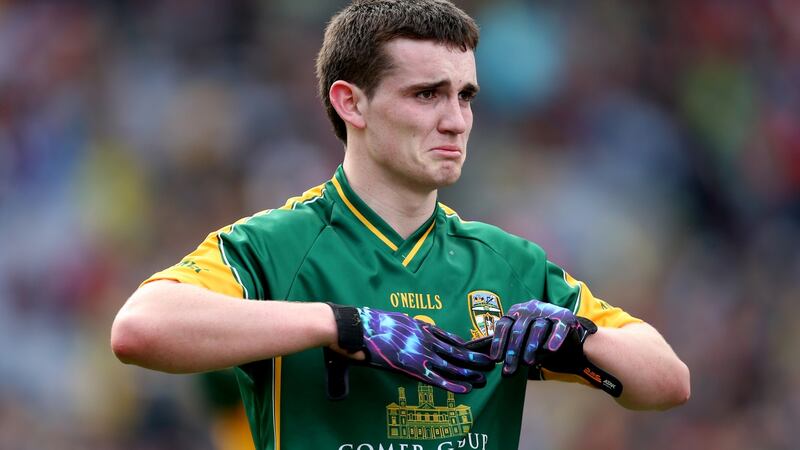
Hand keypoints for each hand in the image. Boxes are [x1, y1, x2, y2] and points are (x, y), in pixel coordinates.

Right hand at [326, 304, 492, 397]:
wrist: (358, 327)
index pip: (448, 337)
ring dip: (469, 372)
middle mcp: (425, 339)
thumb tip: (407, 328)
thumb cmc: (369, 324)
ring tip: (485, 377)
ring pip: (452, 364)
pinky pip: (437, 378)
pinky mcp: (412, 366)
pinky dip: (452, 384)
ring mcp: (420, 352)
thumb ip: (403, 326)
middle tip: (490, 363)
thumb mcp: (392, 320)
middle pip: (456, 350)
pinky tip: (466, 389)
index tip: (476, 348)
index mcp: (420, 327)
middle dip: (474, 358)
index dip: (464, 344)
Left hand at [489, 299, 596, 376]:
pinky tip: (550, 349)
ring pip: (537, 328)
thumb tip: (479, 353)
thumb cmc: (537, 338)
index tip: (495, 359)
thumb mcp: (520, 338)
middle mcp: (531, 308)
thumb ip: (503, 343)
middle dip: (513, 352)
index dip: (498, 342)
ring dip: (531, 347)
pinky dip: (554, 338)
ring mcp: (549, 311)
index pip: (503, 324)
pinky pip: (558, 328)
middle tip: (509, 369)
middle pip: (519, 330)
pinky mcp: (566, 318)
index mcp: (517, 311)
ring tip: (528, 363)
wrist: (568, 334)